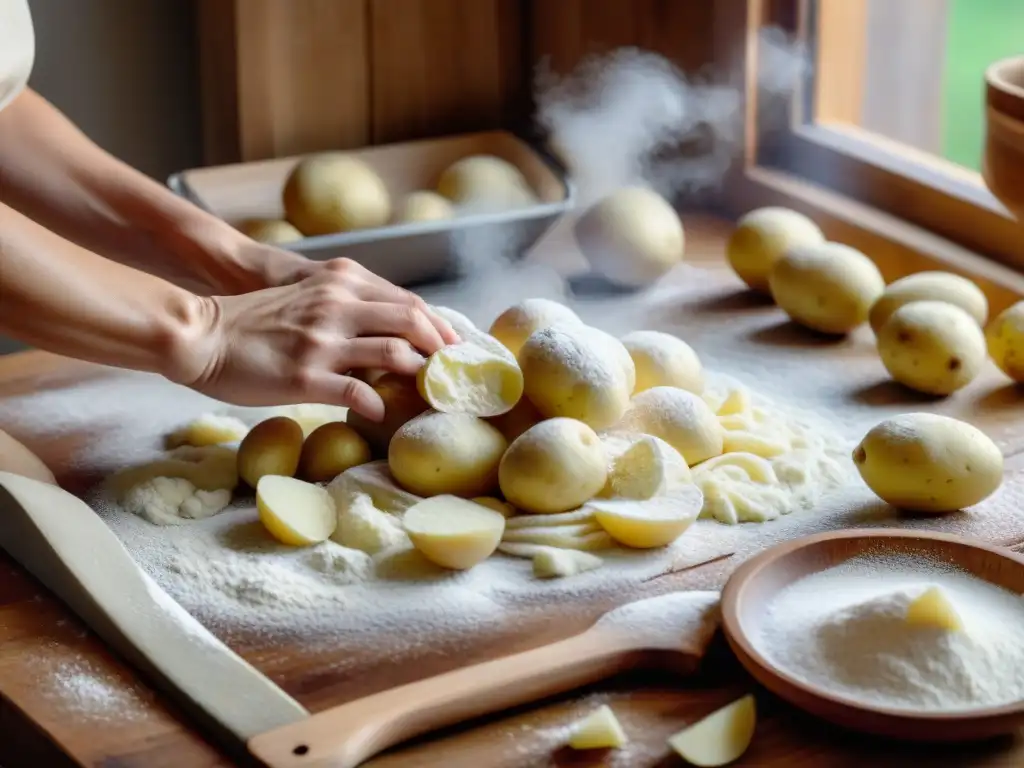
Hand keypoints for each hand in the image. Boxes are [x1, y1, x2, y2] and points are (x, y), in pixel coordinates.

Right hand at [173, 259, 458, 420]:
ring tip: (430, 391)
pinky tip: (383, 412)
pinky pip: (357, 391)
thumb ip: (345, 304)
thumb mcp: (306, 295)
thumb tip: (387, 329)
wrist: (201, 334)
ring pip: (393, 352)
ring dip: (420, 373)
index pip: (406, 300)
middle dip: (441, 346)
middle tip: (455, 370)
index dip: (438, 324)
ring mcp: (322, 341)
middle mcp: (336, 306)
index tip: (455, 345)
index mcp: (339, 283)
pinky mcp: (305, 376)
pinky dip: (379, 403)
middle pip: (411, 320)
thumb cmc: (253, 320)